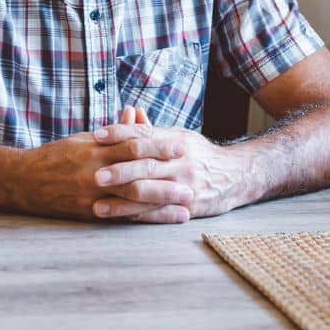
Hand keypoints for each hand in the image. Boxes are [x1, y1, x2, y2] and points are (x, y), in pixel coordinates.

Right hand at [11, 128, 193, 222]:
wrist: (23, 182)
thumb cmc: (56, 157)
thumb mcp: (83, 139)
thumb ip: (113, 131)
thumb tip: (135, 113)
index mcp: (96, 148)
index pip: (134, 142)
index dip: (160, 144)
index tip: (182, 145)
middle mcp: (96, 170)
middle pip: (139, 170)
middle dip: (168, 173)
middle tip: (192, 175)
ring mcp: (93, 193)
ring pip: (134, 196)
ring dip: (163, 200)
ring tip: (186, 202)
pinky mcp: (89, 213)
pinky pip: (122, 216)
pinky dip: (145, 218)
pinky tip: (162, 219)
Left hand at [91, 122, 246, 219]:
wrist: (236, 175)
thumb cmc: (199, 154)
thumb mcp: (179, 137)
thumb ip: (152, 130)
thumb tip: (130, 111)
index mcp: (174, 141)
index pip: (143, 135)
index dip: (119, 134)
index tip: (96, 136)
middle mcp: (179, 161)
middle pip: (145, 164)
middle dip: (118, 170)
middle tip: (93, 175)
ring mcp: (184, 185)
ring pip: (149, 192)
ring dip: (121, 201)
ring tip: (96, 204)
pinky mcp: (188, 206)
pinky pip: (159, 212)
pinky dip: (136, 215)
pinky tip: (118, 218)